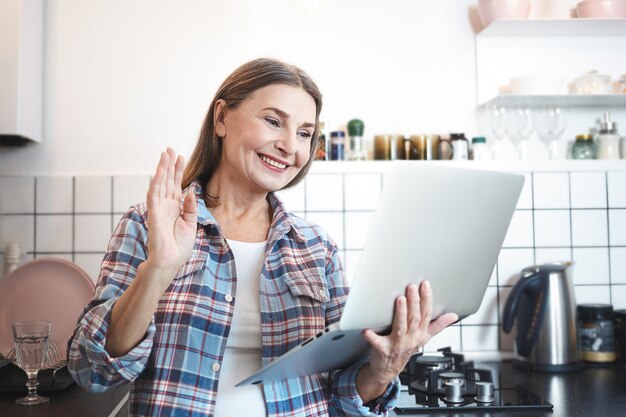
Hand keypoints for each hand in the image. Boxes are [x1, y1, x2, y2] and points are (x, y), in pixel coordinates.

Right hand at [144, 148, 197, 282]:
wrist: (170, 261)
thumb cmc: (179, 246)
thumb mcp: (190, 224)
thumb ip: (190, 207)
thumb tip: (190, 191)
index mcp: (174, 207)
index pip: (176, 185)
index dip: (178, 171)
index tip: (180, 156)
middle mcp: (165, 205)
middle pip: (167, 180)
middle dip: (169, 165)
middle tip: (170, 149)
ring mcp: (158, 208)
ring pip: (159, 184)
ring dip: (162, 169)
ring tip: (165, 155)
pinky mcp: (153, 214)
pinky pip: (153, 196)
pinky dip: (156, 183)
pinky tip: (159, 172)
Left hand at [357, 281, 457, 399]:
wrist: (388, 370)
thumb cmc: (404, 350)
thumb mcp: (424, 338)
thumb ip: (438, 326)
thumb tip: (453, 316)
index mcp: (420, 334)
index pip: (427, 314)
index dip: (427, 299)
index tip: (425, 285)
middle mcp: (410, 339)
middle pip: (414, 319)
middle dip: (414, 302)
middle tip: (411, 287)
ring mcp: (397, 345)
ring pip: (401, 327)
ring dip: (401, 314)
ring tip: (400, 299)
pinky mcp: (383, 350)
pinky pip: (378, 343)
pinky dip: (372, 337)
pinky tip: (367, 330)